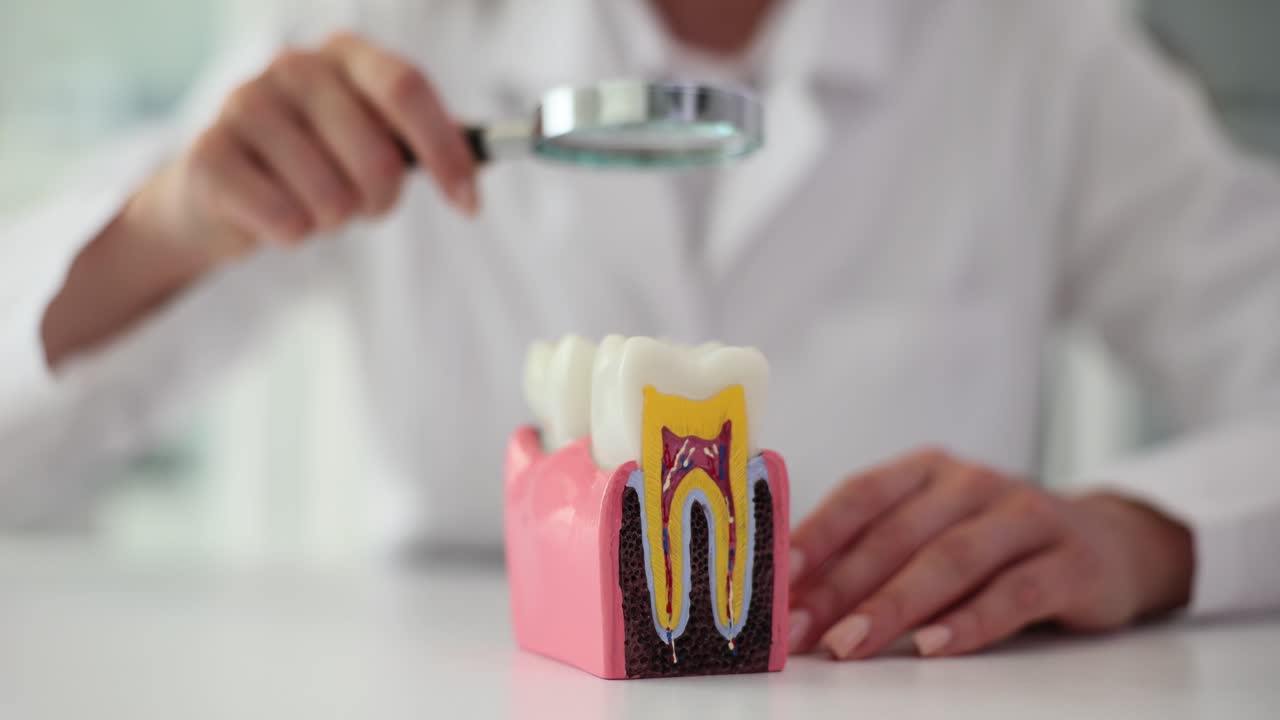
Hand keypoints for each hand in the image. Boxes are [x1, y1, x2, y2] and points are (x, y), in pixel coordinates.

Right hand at [137, 31, 476, 261]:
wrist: (220, 190)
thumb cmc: (315, 161)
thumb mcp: (375, 140)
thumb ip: (430, 143)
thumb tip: (493, 156)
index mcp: (345, 53)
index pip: (407, 89)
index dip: (445, 151)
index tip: (469, 205)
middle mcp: (293, 65)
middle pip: (377, 156)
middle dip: (383, 202)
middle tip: (365, 207)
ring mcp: (244, 104)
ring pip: (333, 199)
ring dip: (333, 220)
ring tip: (311, 204)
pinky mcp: (208, 154)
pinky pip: (286, 220)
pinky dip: (293, 234)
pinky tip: (273, 215)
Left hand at [788, 448, 1192, 658]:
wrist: (1110, 544)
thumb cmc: (994, 544)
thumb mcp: (934, 531)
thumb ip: (873, 554)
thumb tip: (792, 597)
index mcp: (927, 471)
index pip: (861, 495)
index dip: (816, 534)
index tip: (775, 575)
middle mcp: (973, 483)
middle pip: (897, 535)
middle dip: (840, 586)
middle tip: (798, 630)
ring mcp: (1025, 517)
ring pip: (950, 560)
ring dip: (893, 606)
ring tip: (848, 645)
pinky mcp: (1072, 561)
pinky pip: (1015, 592)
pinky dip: (972, 621)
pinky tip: (934, 648)